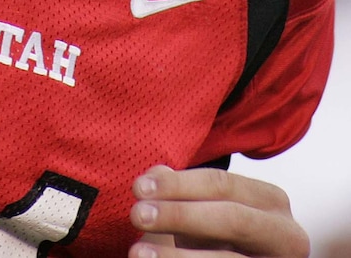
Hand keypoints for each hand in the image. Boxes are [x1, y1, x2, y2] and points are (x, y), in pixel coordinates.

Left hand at [128, 164, 308, 256]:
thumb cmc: (219, 239)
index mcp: (271, 203)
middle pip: (232, 219)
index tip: (137, 188)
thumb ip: (181, 191)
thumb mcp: (205, 211)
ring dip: (178, 257)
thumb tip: (155, 175)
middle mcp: (287, 237)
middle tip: (136, 215)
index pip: (222, 185)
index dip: (178, 184)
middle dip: (180, 215)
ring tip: (138, 252)